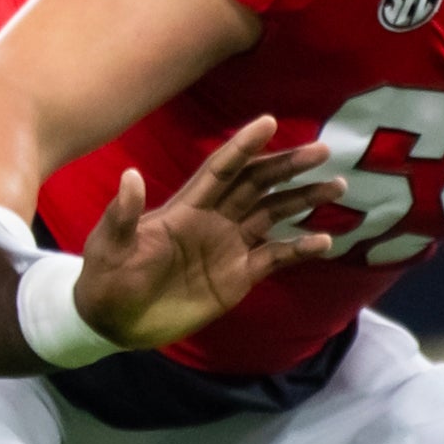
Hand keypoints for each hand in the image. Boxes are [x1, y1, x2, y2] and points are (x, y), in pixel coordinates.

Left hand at [71, 115, 337, 349]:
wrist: (114, 322)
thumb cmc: (107, 278)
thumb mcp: (110, 246)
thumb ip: (124, 214)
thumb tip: (130, 174)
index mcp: (185, 207)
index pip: (221, 169)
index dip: (243, 145)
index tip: (269, 121)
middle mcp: (214, 219)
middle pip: (258, 185)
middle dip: (288, 166)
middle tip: (323, 150)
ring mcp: (229, 247)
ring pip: (274, 214)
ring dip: (303, 199)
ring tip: (336, 187)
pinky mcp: (238, 277)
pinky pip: (276, 257)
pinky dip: (300, 248)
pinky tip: (324, 241)